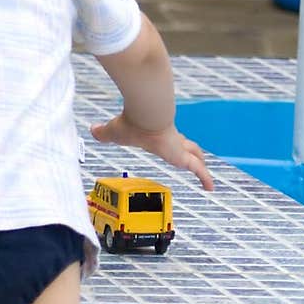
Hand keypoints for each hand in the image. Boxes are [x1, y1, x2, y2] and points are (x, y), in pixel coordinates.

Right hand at [90, 114, 214, 190]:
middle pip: (186, 146)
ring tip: (206, 176)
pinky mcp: (182, 155)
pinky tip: (211, 189)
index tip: (173, 146)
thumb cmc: (130, 122)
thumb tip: (92, 130)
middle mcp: (171, 139)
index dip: (172, 142)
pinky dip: (205, 179)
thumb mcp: (113, 132)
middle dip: (191, 151)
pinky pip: (198, 170)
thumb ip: (103, 132)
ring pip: (195, 156)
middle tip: (196, 158)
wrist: (145, 115)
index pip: (169, 138)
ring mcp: (179, 147)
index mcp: (158, 134)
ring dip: (200, 164)